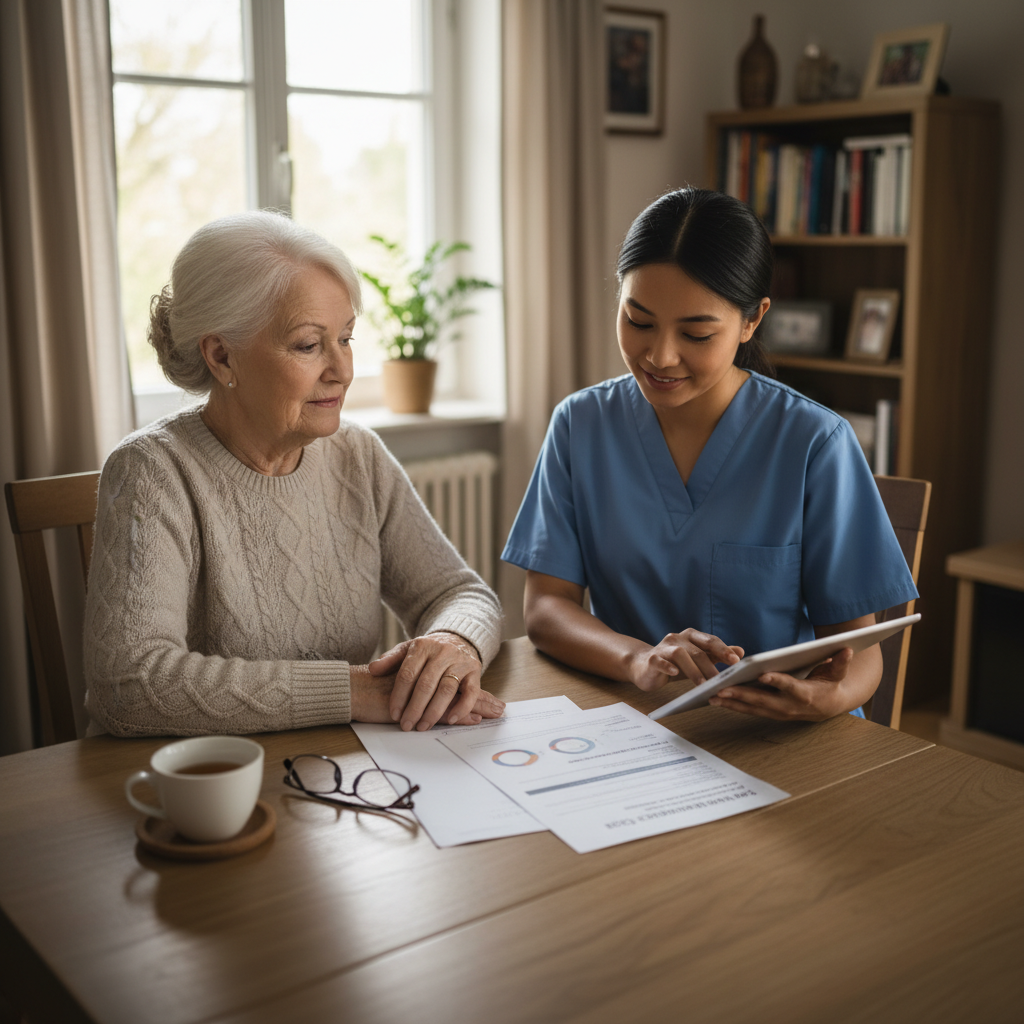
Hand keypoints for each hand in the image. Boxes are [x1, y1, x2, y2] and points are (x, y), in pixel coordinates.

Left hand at [368, 631, 503, 730]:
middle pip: (426, 684)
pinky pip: (471, 692)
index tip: (394, 714)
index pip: (408, 674)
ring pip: (447, 689)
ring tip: (423, 726)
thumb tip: (373, 670)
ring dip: (434, 711)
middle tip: (407, 725)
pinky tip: (450, 719)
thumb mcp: (407, 650)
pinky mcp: (475, 671)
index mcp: (422, 646)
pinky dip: (462, 707)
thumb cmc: (428, 650)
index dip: (399, 695)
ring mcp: (460, 661)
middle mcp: (442, 652)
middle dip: (415, 708)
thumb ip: (390, 660)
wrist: (457, 638)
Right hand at [628, 629, 743, 692]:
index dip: (723, 650)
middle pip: (697, 649)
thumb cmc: (675, 663)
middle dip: (711, 665)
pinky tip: (674, 673)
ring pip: (680, 654)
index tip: (736, 661)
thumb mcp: (698, 659)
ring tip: (702, 685)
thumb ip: (717, 655)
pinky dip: (667, 666)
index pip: (710, 641)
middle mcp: (677, 638)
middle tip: (721, 680)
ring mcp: (663, 647)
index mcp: (691, 636)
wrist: (645, 666)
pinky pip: (660, 661)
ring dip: (693, 670)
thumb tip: (740, 652)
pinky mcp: (652, 659)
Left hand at [709, 647, 854, 721]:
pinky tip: (717, 700)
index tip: (763, 675)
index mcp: (805, 694)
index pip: (788, 686)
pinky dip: (734, 706)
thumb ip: (840, 663)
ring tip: (712, 697)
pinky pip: (750, 710)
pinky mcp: (771, 713)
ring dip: (732, 704)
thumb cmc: (831, 685)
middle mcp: (789, 706)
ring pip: (752, 708)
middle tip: (721, 690)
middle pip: (763, 700)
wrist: (831, 707)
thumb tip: (847, 649)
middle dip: (741, 695)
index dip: (777, 681)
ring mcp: (778, 712)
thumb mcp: (838, 673)